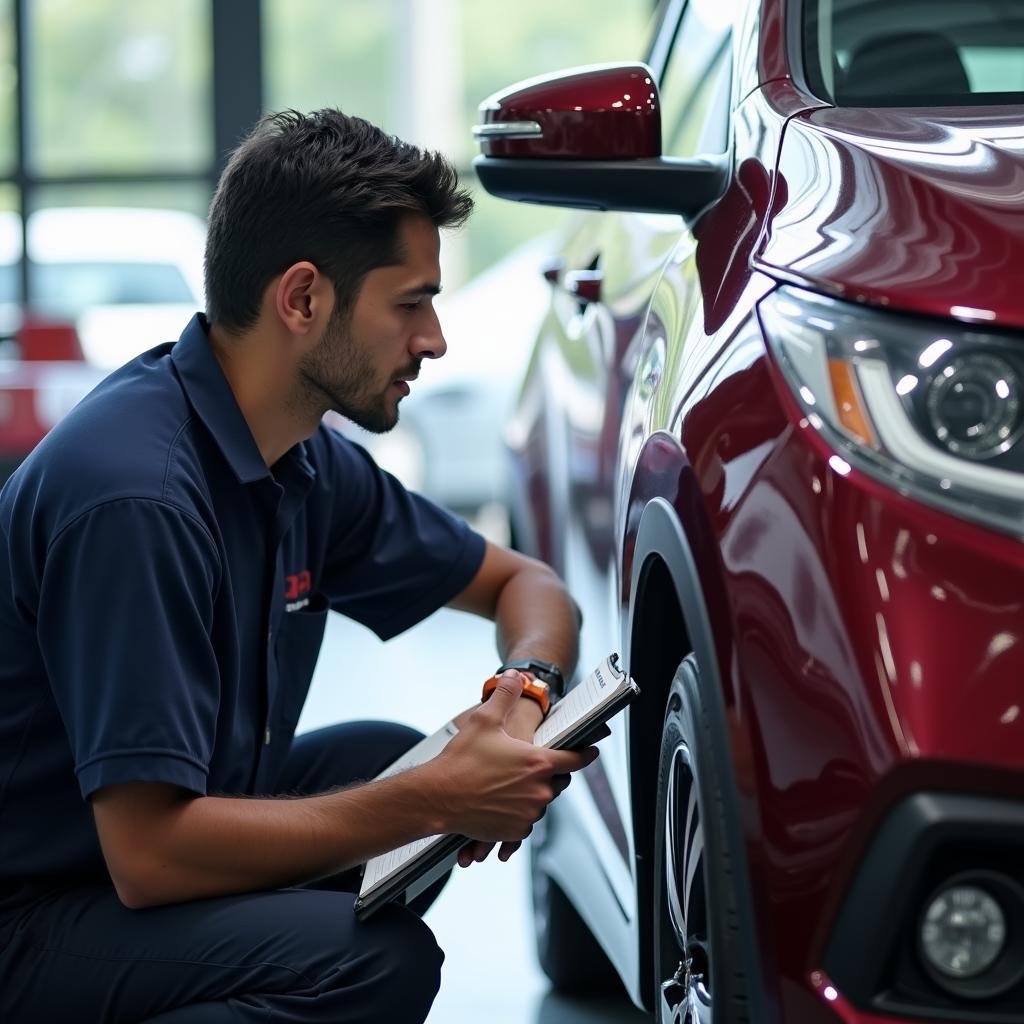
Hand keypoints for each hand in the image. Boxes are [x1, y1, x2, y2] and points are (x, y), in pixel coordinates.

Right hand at [426, 671, 597, 854]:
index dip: (585, 753)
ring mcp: (528, 814)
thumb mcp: (484, 720)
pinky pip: (526, 820)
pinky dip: (520, 810)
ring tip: (512, 781)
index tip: (593, 751)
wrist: (437, 798)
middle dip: (551, 772)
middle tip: (535, 764)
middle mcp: (539, 791)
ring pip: (541, 801)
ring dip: (534, 791)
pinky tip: (503, 800)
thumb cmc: (461, 759)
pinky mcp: (516, 832)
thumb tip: (517, 675)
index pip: (575, 759)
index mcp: (538, 764)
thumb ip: (505, 695)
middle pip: (558, 782)